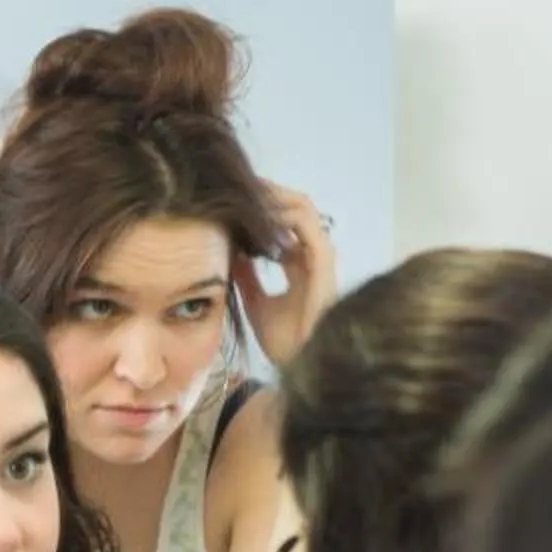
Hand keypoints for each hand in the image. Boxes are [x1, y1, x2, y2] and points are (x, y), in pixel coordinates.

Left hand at [234, 184, 337, 366]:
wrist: (300, 366)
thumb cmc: (284, 342)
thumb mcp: (255, 302)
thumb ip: (246, 276)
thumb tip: (228, 252)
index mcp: (301, 264)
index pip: (284, 222)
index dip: (260, 207)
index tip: (233, 200)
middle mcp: (313, 256)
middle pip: (294, 208)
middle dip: (266, 193)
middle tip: (236, 186)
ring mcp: (320, 257)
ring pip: (301, 208)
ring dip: (273, 196)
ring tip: (245, 191)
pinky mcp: (323, 262)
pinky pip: (305, 223)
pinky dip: (282, 213)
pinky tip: (257, 213)